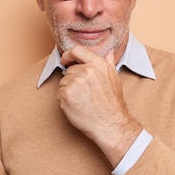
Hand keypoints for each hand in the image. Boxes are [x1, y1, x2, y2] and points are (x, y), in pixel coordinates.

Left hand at [57, 46, 141, 166]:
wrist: (110, 123)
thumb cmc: (113, 103)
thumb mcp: (114, 78)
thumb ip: (109, 62)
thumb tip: (109, 52)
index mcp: (98, 64)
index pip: (77, 50)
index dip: (68, 55)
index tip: (65, 60)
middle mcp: (86, 70)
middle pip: (69, 70)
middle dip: (73, 80)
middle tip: (85, 93)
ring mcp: (75, 82)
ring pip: (63, 82)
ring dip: (69, 90)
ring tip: (83, 100)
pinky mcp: (66, 94)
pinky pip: (59, 93)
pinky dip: (65, 100)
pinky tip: (77, 106)